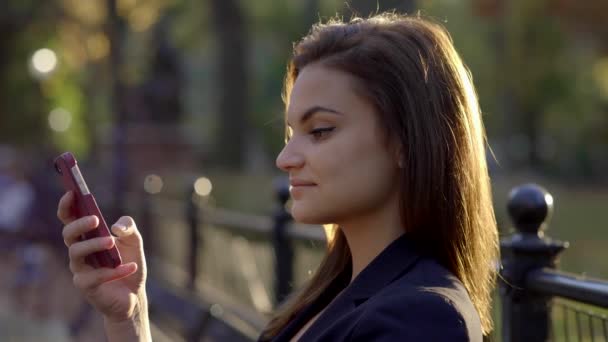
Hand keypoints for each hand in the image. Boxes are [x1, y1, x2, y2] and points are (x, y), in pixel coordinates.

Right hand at [58, 191, 147, 322]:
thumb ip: (129, 227)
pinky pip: (95, 277)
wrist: (134, 294)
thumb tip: (117, 227)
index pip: (69, 219)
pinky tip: (131, 267)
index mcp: (87, 237)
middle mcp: (79, 252)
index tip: (71, 192)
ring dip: (94, 245)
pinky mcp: (86, 286)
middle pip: (68, 234)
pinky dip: (114, 270)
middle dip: (80, 225)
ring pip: (75, 253)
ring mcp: (80, 269)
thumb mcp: (134, 241)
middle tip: (96, 220)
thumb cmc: (129, 263)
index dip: (67, 206)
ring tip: (112, 243)